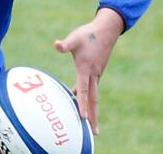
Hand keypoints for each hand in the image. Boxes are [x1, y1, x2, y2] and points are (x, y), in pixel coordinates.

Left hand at [54, 7, 123, 134]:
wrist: (106, 29)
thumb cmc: (88, 34)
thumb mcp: (75, 38)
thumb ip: (65, 44)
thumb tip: (56, 45)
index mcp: (87, 69)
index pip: (84, 91)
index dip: (82, 104)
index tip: (83, 118)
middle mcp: (94, 74)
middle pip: (93, 99)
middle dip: (93, 116)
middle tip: (94, 132)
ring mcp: (97, 73)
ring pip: (94, 94)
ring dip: (92, 108)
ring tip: (88, 122)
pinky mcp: (97, 70)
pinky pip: (92, 87)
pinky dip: (88, 96)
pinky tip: (79, 97)